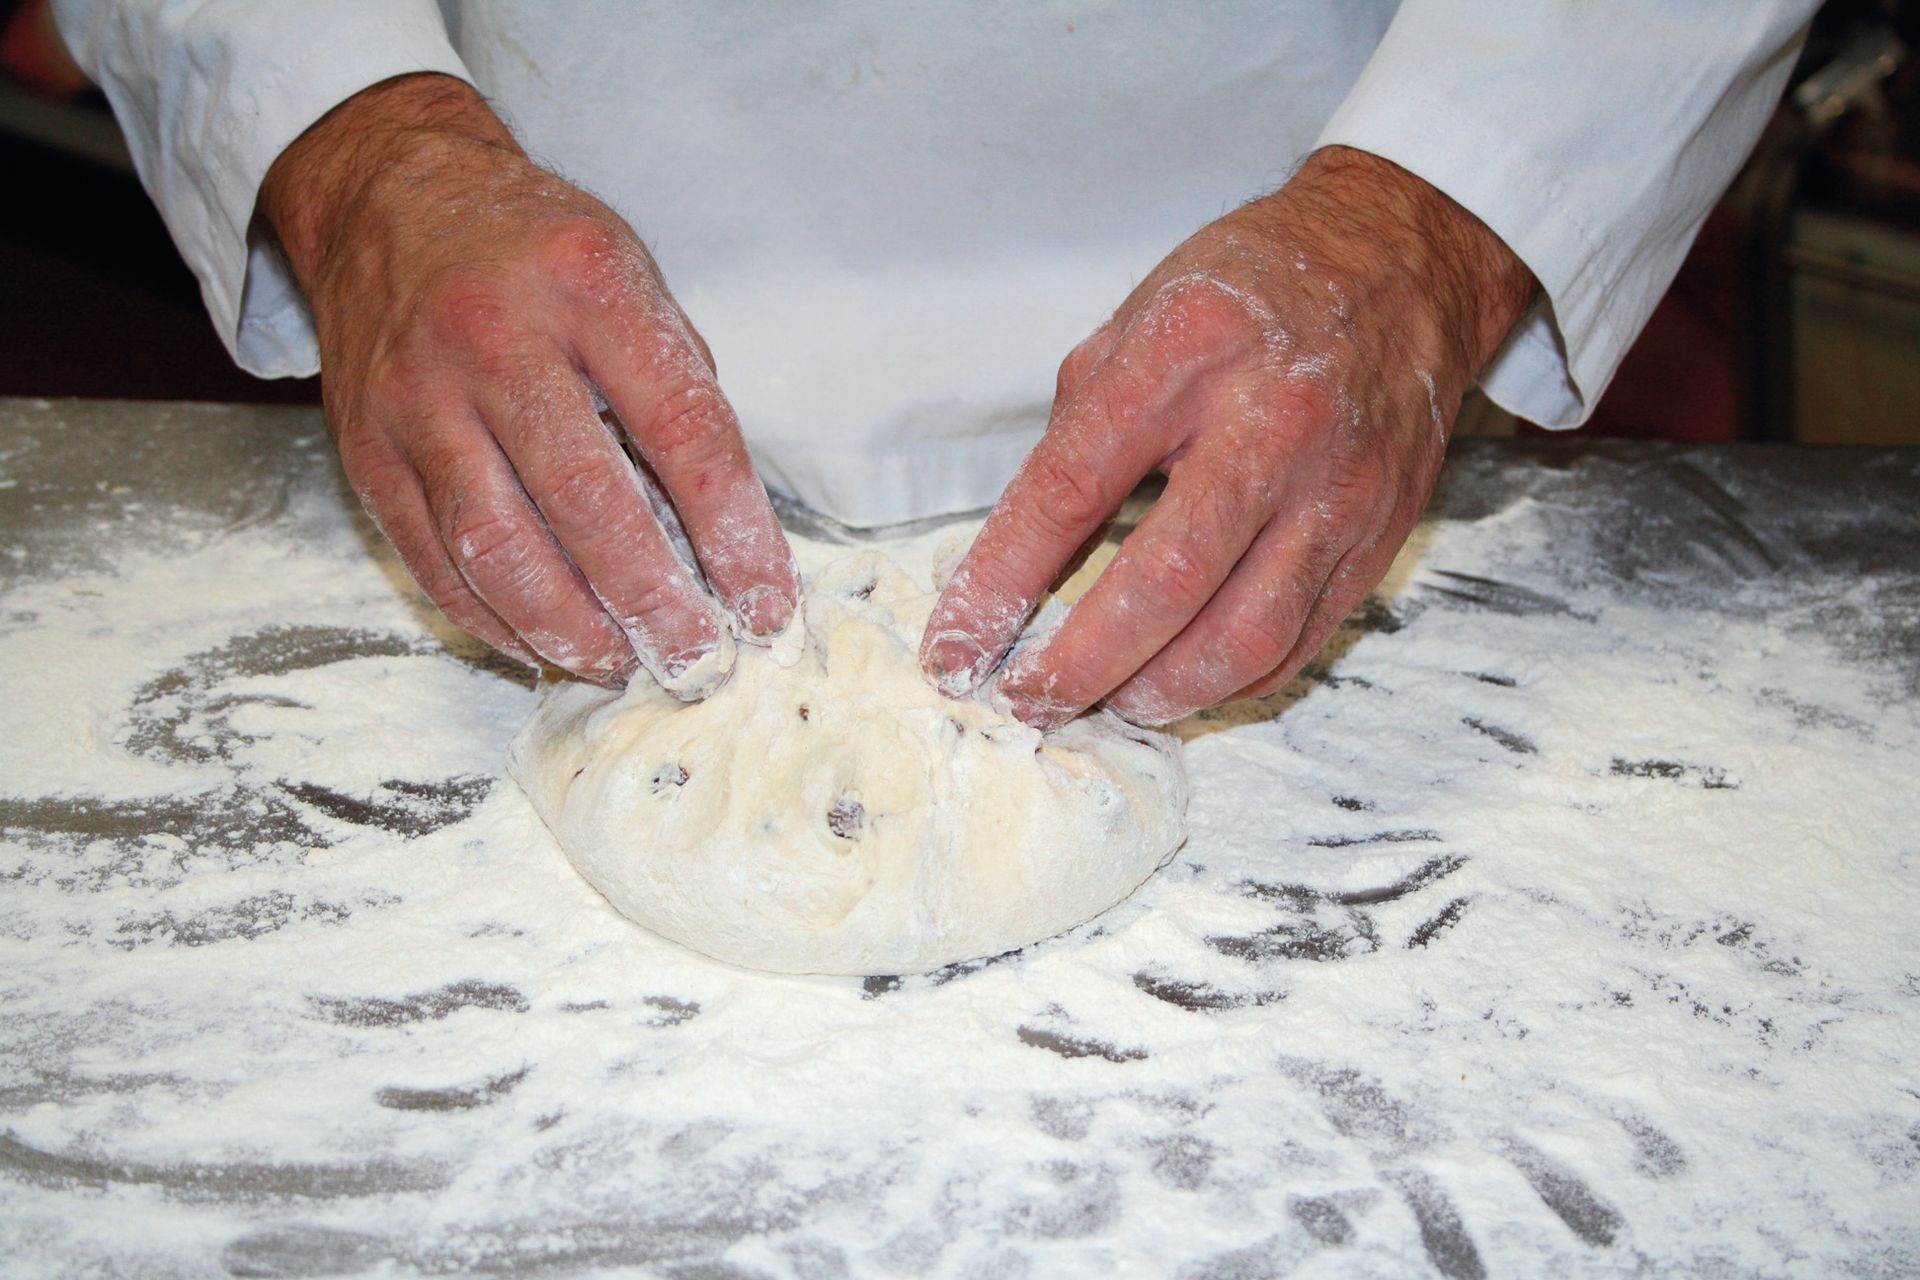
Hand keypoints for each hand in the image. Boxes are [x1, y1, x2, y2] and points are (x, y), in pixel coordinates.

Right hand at [260, 74, 796, 694]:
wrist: (390, 198)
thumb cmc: (535, 250)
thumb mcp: (629, 274)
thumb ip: (676, 383)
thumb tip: (728, 527)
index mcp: (586, 287)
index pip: (681, 427)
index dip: (732, 529)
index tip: (766, 599)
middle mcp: (492, 338)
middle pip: (583, 498)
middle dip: (651, 598)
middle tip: (698, 658)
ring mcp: (416, 397)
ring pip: (495, 542)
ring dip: (566, 626)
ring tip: (619, 663)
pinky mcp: (366, 448)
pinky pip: (431, 558)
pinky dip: (492, 618)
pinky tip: (543, 645)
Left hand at [921, 146, 1535, 726]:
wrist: (1402, 264)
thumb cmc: (1253, 290)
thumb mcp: (1140, 321)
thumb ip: (1078, 433)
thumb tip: (1020, 558)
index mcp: (1186, 352)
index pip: (1071, 488)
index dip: (1003, 578)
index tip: (956, 643)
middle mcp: (1272, 423)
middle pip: (1166, 582)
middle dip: (1082, 663)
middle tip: (1029, 697)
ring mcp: (1337, 487)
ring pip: (1243, 636)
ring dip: (1161, 693)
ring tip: (1109, 701)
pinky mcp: (1380, 534)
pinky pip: (1299, 641)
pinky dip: (1229, 681)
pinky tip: (1183, 679)